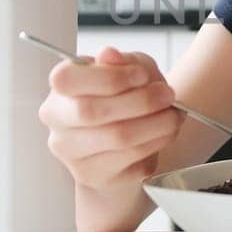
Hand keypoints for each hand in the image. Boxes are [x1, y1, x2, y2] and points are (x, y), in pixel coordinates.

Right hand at [36, 47, 181, 190]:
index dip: (109, 76)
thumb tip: (109, 55)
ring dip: (156, 124)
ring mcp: (72, 155)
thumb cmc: (124, 95)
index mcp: (59, 90)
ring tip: (174, 114)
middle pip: (91, 111)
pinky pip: (132, 161)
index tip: (141, 75)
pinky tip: (166, 132)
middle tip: (167, 94)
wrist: (129, 135)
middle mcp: (58, 123)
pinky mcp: (95, 177)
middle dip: (140, 101)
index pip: (66, 80)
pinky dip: (157, 143)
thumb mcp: (128, 67)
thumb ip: (120, 61)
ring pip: (117, 139)